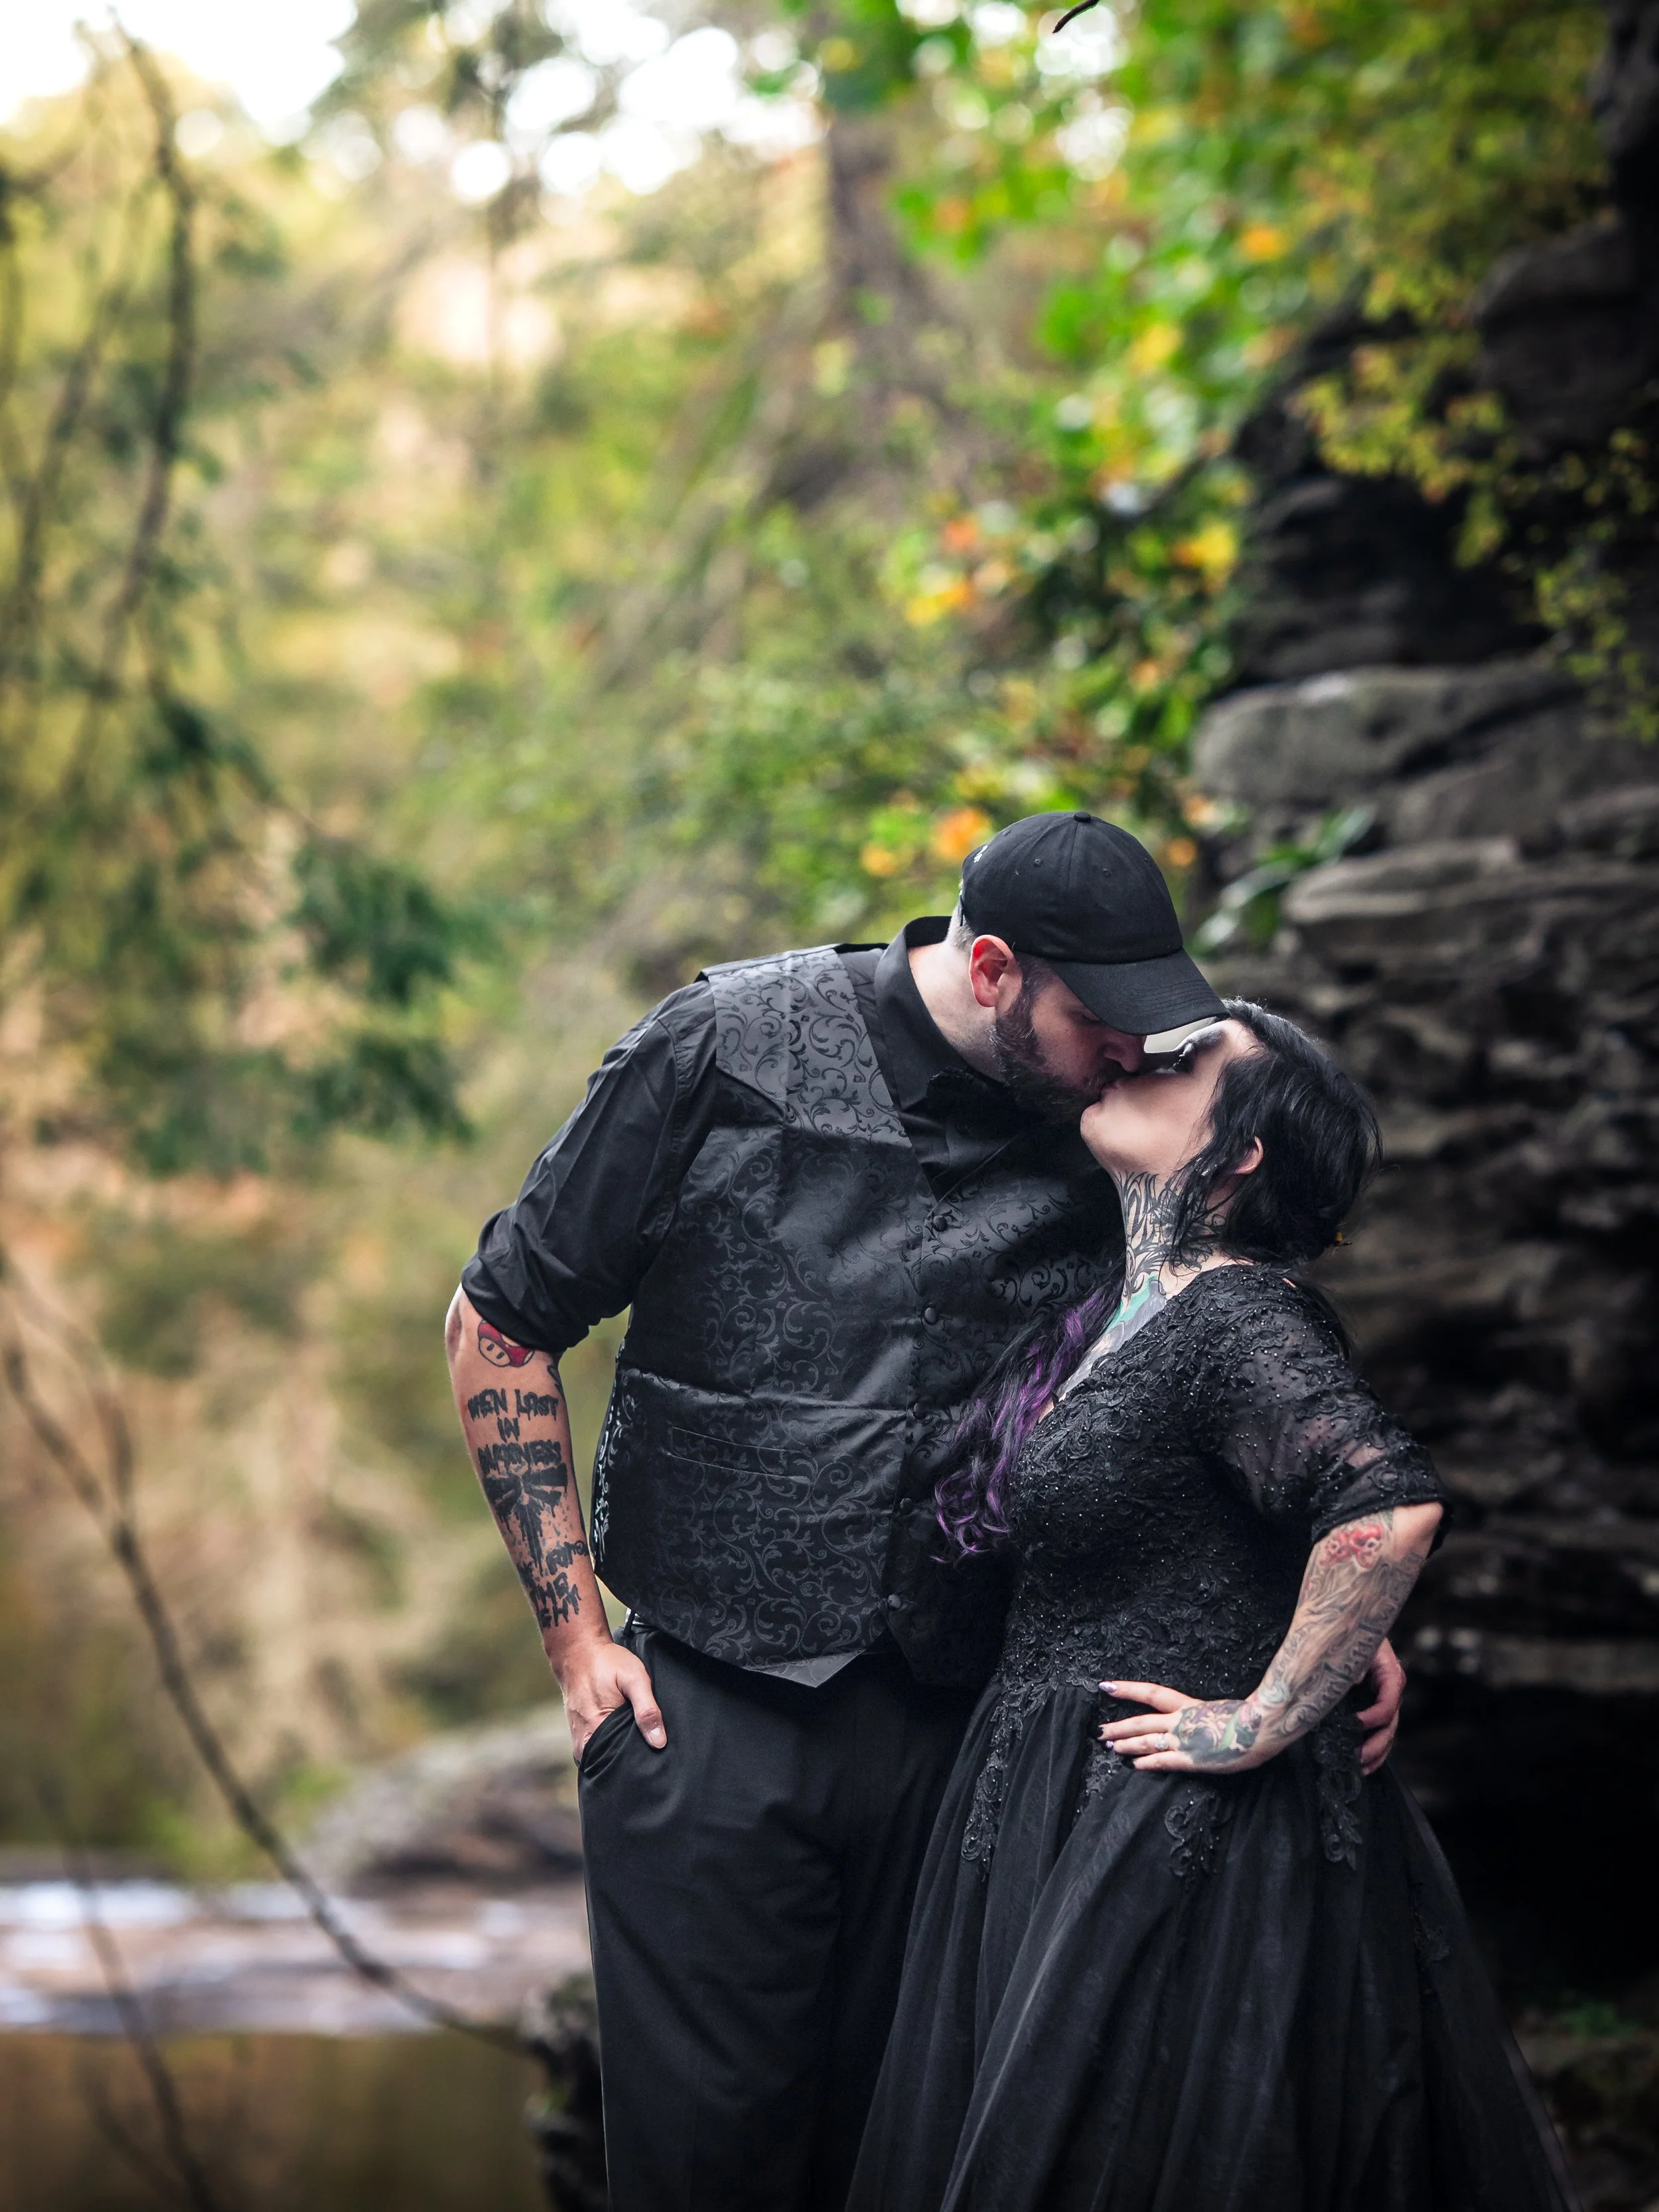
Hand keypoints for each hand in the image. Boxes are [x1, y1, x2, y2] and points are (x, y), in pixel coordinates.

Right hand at [556, 1637, 665, 1760]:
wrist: (578, 1651)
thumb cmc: (607, 1663)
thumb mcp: (634, 1679)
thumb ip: (647, 1709)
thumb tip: (659, 1741)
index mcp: (595, 1733)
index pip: (620, 1764)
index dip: (638, 1763)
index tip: (653, 1760)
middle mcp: (583, 1743)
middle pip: (611, 1764)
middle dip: (629, 1761)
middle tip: (648, 1751)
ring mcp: (578, 1740)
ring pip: (603, 1758)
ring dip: (619, 1754)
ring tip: (636, 1744)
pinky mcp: (578, 1734)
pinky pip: (596, 1749)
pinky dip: (609, 1746)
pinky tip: (622, 1737)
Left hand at [1099, 1679, 1270, 1773]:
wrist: (1260, 1724)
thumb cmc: (1250, 1716)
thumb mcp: (1221, 1710)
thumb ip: (1206, 1715)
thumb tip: (1203, 1720)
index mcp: (1189, 1705)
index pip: (1151, 1693)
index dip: (1127, 1689)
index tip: (1106, 1687)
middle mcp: (1181, 1720)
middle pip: (1142, 1721)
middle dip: (1120, 1727)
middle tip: (1101, 1731)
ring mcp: (1185, 1739)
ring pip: (1148, 1740)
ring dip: (1128, 1745)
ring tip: (1111, 1747)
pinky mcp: (1192, 1759)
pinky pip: (1163, 1761)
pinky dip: (1147, 1763)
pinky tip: (1134, 1766)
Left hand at [1357, 1637, 1404, 1776]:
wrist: (1355, 1627)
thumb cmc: (1355, 1634)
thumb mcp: (1357, 1645)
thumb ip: (1356, 1663)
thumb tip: (1354, 1681)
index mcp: (1391, 1676)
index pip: (1388, 1704)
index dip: (1373, 1717)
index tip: (1355, 1723)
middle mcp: (1392, 1692)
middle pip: (1390, 1725)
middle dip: (1375, 1745)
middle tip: (1357, 1758)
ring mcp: (1385, 1701)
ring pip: (1388, 1734)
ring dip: (1376, 1754)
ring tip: (1360, 1769)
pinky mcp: (1376, 1707)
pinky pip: (1380, 1733)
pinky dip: (1375, 1751)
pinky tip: (1364, 1766)